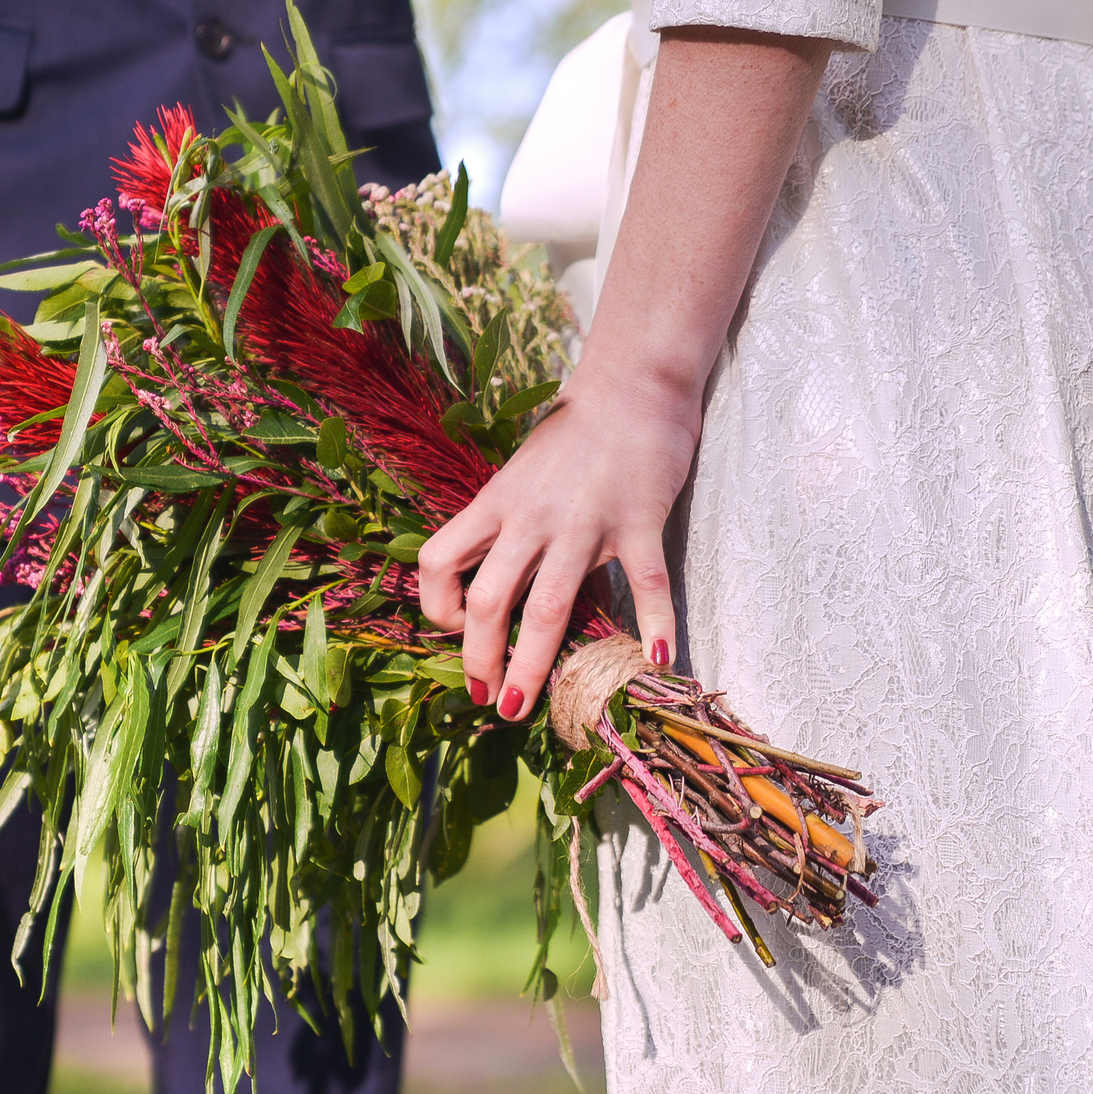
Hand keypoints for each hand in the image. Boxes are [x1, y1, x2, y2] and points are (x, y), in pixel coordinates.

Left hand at [419, 372, 696, 719]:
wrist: (632, 384)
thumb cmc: (574, 434)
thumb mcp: (521, 474)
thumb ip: (508, 524)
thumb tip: (495, 583)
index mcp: (495, 504)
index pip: (440, 560)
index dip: (435, 604)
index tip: (453, 630)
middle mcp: (530, 518)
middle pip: (488, 600)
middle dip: (480, 659)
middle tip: (486, 700)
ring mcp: (584, 522)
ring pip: (549, 607)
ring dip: (532, 665)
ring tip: (525, 709)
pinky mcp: (637, 521)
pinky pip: (645, 583)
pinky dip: (653, 624)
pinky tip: (657, 659)